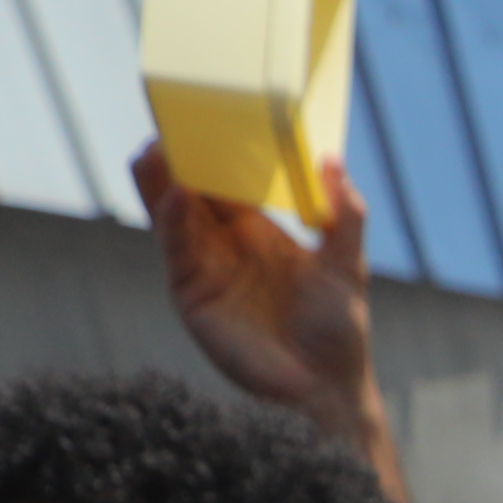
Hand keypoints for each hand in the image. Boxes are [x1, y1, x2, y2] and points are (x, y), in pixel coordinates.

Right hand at [129, 142, 391, 446]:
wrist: (324, 387)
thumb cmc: (336, 329)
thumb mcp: (346, 263)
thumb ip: (343, 214)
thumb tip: (334, 160)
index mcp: (256, 229)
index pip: (225, 180)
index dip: (214, 151)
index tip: (205, 115)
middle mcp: (223, 244)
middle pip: (189, 191)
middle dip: (176, 159)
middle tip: (168, 121)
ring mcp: (203, 268)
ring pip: (173, 217)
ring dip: (162, 184)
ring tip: (156, 150)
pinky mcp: (192, 295)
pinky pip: (179, 252)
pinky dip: (175, 224)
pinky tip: (177, 198)